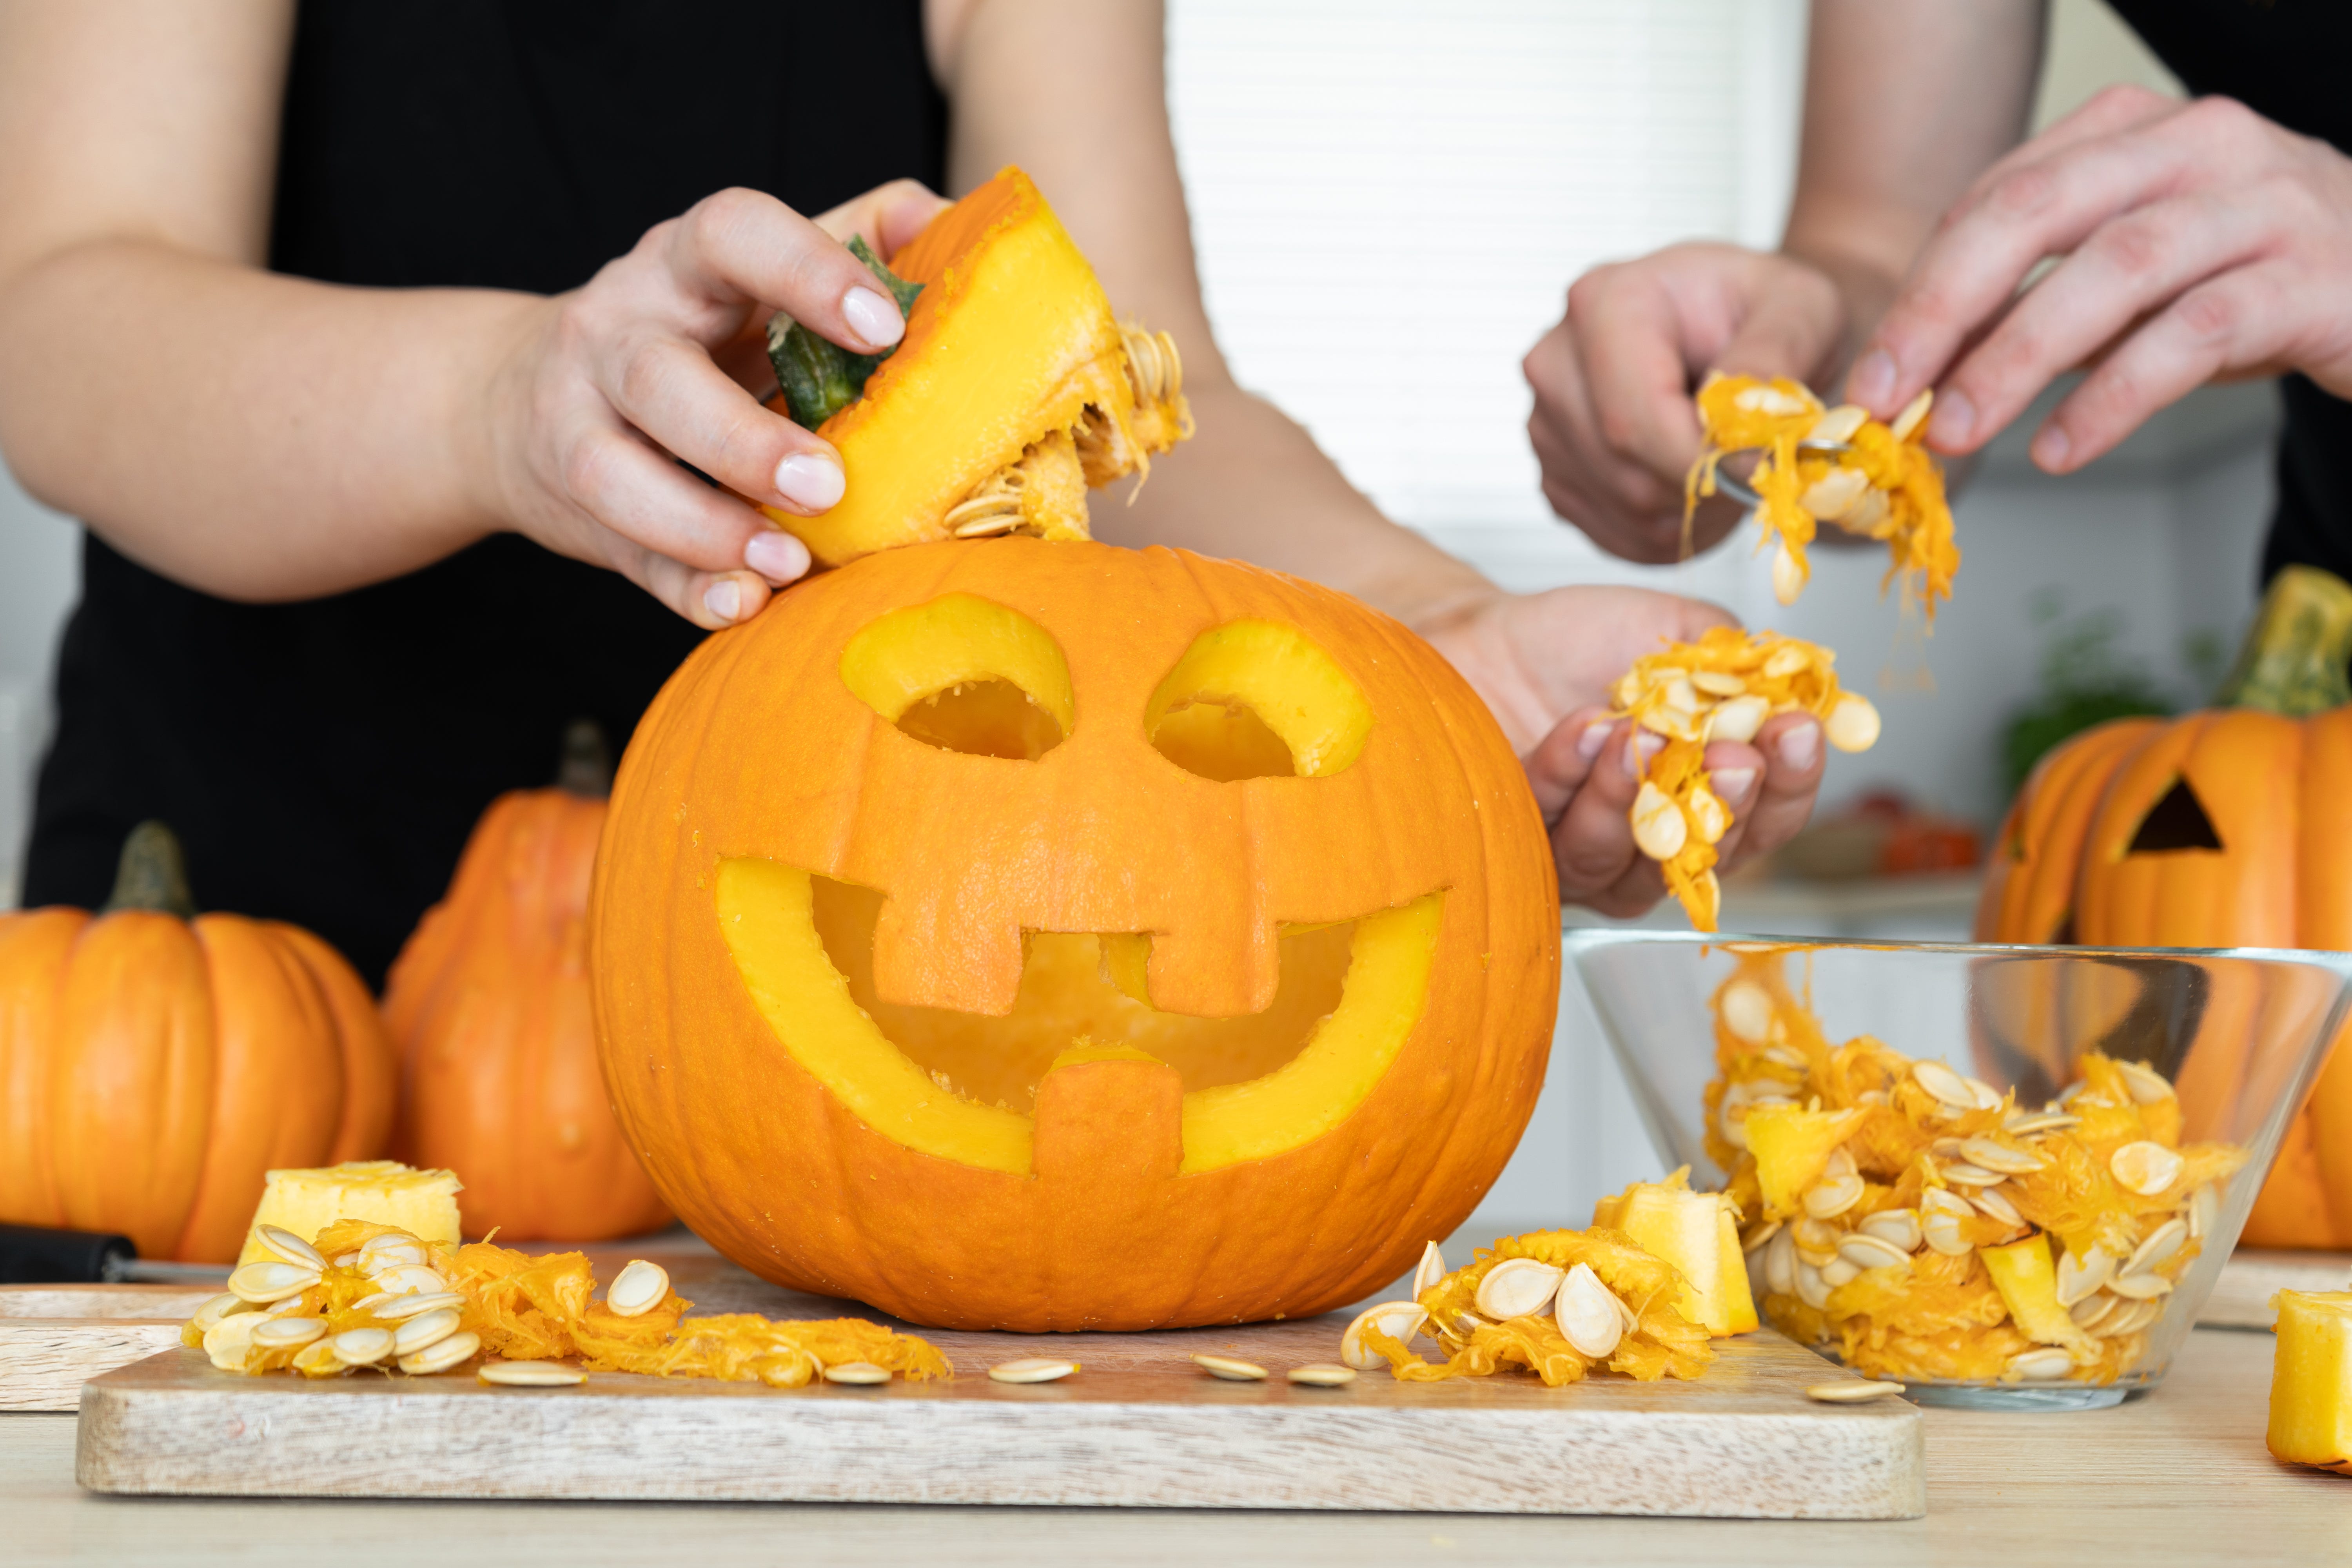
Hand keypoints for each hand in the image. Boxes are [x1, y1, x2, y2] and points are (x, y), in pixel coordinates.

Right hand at [474, 179, 950, 628]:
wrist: (516, 396)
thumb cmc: (688, 330)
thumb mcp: (753, 271)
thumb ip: (852, 235)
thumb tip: (954, 218)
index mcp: (678, 266)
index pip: (729, 235)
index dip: (805, 271)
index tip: (884, 327)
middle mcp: (613, 333)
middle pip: (657, 375)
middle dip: (742, 436)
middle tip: (829, 482)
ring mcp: (578, 423)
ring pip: (617, 473)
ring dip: (706, 525)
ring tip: (788, 561)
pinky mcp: (577, 509)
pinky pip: (627, 557)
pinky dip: (686, 588)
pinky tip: (745, 604)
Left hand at [1420, 587, 1827, 915]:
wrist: (1491, 638)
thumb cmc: (1583, 642)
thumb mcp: (1675, 634)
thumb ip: (1735, 664)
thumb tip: (1791, 690)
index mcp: (1704, 795)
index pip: (1768, 815)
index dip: (1791, 783)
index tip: (1797, 731)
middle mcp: (1651, 842)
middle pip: (1707, 856)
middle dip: (1727, 805)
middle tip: (1733, 756)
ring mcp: (1585, 856)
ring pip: (1621, 860)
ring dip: (1633, 792)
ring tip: (1637, 731)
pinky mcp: (1521, 850)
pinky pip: (1551, 831)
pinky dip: (1572, 775)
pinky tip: (1584, 729)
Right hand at [1524, 241, 1845, 562]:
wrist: (1732, 324)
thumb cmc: (1759, 309)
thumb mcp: (1799, 305)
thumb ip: (1776, 355)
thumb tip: (1744, 426)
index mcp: (1604, 303)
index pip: (1634, 419)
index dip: (1704, 463)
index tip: (1765, 468)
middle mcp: (1557, 364)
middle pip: (1627, 471)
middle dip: (1707, 486)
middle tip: (1760, 460)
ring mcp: (1547, 424)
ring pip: (1627, 510)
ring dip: (1697, 509)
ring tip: (1730, 461)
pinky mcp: (1556, 474)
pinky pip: (1618, 533)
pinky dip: (1673, 527)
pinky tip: (1698, 479)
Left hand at [1848, 87, 2351, 469]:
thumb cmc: (2247, 278)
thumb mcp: (2128, 277)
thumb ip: (2035, 303)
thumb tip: (1922, 378)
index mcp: (2133, 134)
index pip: (1999, 199)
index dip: (1924, 288)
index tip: (1871, 372)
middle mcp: (2197, 148)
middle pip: (2038, 213)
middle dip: (1946, 308)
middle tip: (1887, 394)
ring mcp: (2261, 207)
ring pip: (2113, 269)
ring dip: (2017, 358)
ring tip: (1959, 430)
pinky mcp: (2312, 280)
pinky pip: (2194, 334)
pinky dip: (2114, 396)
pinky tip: (2062, 446)